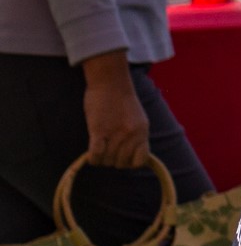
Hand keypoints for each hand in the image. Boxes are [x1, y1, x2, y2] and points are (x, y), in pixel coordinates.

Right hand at [81, 52, 149, 167]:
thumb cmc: (122, 100)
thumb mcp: (138, 119)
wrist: (110, 81)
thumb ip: (137, 137)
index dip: (130, 163)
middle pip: (120, 163)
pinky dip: (93, 158)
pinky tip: (92, 152)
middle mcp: (132, 135)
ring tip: (99, 147)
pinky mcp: (99, 130)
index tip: (122, 156)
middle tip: (106, 149)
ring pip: (107, 160)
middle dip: (112, 160)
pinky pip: (96, 155)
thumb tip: (135, 157)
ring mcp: (116, 133)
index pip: (140, 161)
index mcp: (143, 132)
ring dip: (101, 158)